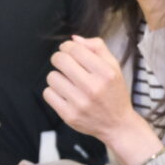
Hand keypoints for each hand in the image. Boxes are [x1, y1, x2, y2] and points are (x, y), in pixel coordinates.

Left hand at [44, 35, 162, 164]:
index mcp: (105, 73)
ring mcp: (80, 103)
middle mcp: (93, 88)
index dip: (67, 46)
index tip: (68, 50)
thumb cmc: (114, 93)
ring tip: (68, 82)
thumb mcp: (114, 67)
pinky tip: (65, 93)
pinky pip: (48, 94)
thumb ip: (97, 48)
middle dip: (59, 58)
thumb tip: (74, 39)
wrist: (117, 124)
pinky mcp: (69, 115)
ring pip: (52, 76)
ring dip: (57, 76)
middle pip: (60, 60)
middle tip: (64, 63)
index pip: (75, 49)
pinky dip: (54, 91)